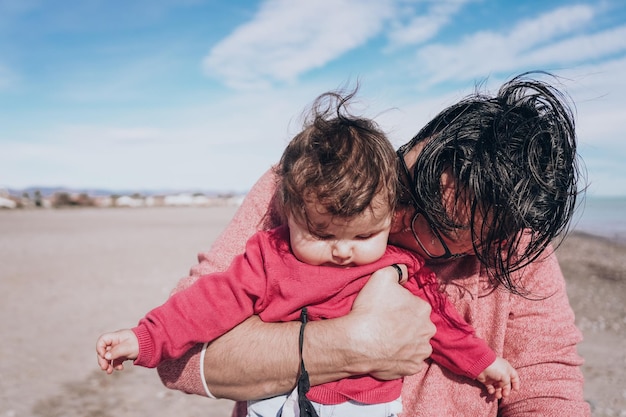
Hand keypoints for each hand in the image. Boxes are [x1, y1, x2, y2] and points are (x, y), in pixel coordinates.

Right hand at [96, 329, 139, 373]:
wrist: (152, 345)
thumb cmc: (140, 343)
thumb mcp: (128, 347)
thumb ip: (116, 351)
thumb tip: (105, 356)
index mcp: (116, 337)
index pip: (103, 340)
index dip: (100, 348)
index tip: (104, 355)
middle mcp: (116, 342)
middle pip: (104, 350)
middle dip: (102, 360)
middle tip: (104, 368)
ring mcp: (119, 349)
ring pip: (109, 357)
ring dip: (107, 364)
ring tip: (109, 371)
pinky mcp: (123, 354)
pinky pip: (116, 360)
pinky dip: (116, 365)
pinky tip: (120, 368)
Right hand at [345, 265, 435, 379]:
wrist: (358, 342)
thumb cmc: (370, 309)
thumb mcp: (382, 277)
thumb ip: (397, 270)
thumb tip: (404, 271)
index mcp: (423, 309)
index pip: (414, 305)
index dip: (400, 306)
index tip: (387, 309)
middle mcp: (427, 331)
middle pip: (418, 325)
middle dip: (406, 325)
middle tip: (386, 324)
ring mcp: (420, 352)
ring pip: (416, 344)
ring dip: (405, 342)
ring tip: (386, 340)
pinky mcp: (412, 368)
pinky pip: (409, 361)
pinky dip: (400, 358)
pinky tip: (388, 352)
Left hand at [477, 357, 520, 398]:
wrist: (481, 365)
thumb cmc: (495, 368)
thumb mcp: (505, 375)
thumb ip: (507, 383)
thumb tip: (503, 387)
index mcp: (507, 369)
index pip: (514, 376)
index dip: (516, 383)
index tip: (516, 390)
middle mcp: (501, 373)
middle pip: (506, 384)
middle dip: (506, 390)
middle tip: (505, 395)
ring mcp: (493, 377)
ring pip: (498, 387)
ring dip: (499, 393)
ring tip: (498, 396)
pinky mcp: (487, 381)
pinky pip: (491, 388)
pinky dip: (492, 391)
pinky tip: (491, 391)